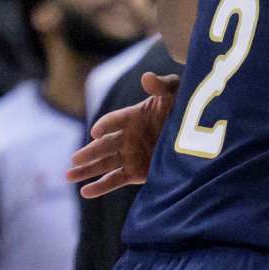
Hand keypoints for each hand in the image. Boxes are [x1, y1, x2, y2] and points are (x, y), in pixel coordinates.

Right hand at [66, 72, 179, 197]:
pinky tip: (85, 192)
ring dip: (87, 170)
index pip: (114, 121)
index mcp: (133, 116)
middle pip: (103, 145)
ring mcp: (131, 155)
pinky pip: (115, 179)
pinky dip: (100, 186)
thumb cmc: (186, 109)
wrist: (199, 134)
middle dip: (88, 153)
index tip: (97, 133)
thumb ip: (161, 85)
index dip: (105, 126)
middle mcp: (128, 136)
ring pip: (104, 164)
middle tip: (74, 159)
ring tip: (68, 176)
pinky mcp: (137, 172)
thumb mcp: (175, 94)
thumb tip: (146, 77)